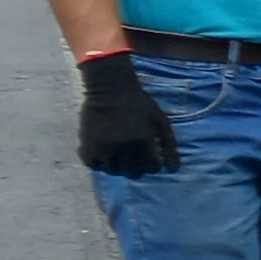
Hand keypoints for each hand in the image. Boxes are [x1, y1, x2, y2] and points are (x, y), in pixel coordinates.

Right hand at [76, 52, 181, 176]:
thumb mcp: (161, 120)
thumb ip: (169, 145)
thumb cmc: (139, 103)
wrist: (110, 87)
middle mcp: (124, 148)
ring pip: (113, 171)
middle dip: (136, 167)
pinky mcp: (87, 144)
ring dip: (117, 166)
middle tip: (133, 157)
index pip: (152, 168)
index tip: (149, 157)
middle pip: (132, 173)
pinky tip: (102, 153)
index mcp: (144, 141)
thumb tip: (173, 170)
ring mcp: (104, 147)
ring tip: (118, 155)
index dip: (153, 163)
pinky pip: (92, 164)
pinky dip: (97, 162)